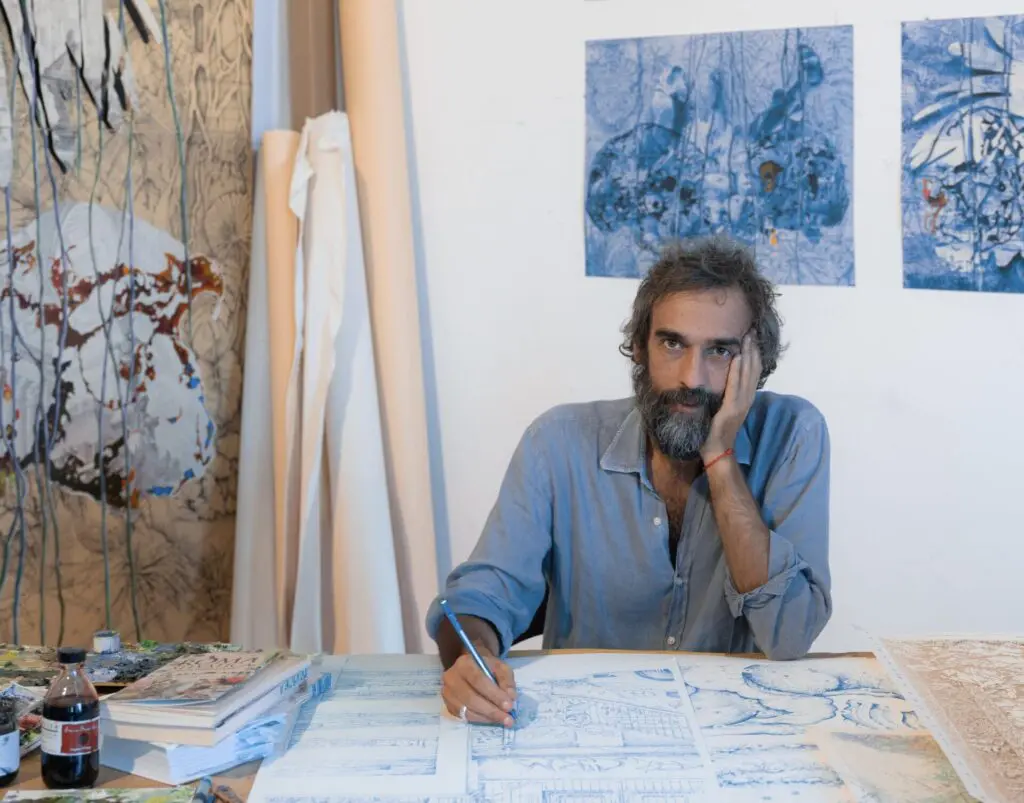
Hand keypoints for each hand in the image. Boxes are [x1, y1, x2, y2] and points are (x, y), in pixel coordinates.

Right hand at [441, 647, 516, 727]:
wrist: (473, 667)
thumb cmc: (487, 666)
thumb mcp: (500, 667)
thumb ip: (506, 680)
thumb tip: (511, 697)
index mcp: (464, 664)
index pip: (478, 680)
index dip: (494, 694)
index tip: (509, 706)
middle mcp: (451, 678)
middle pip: (471, 698)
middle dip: (491, 710)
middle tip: (508, 719)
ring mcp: (448, 693)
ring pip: (467, 710)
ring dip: (487, 718)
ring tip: (503, 721)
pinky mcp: (449, 706)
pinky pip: (465, 717)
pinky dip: (480, 720)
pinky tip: (492, 720)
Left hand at [702, 332, 761, 461]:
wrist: (715, 452)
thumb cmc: (715, 431)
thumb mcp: (723, 408)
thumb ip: (726, 394)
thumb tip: (723, 378)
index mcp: (744, 399)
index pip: (753, 372)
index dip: (754, 355)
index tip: (751, 338)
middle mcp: (746, 400)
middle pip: (753, 370)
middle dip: (753, 350)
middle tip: (751, 331)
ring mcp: (740, 405)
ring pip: (747, 375)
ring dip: (748, 355)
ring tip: (747, 338)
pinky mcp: (730, 410)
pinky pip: (735, 388)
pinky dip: (737, 373)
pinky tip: (738, 359)